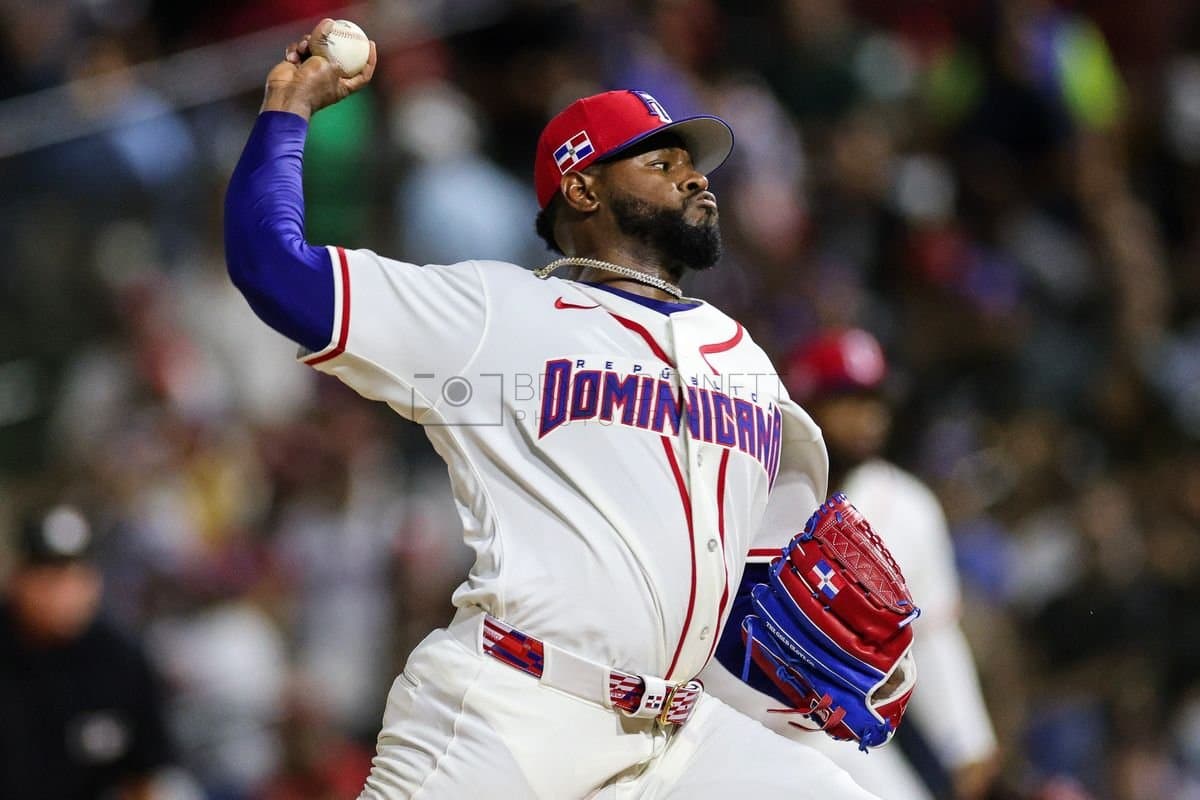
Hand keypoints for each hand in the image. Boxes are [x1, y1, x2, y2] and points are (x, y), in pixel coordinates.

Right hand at [260, 18, 375, 119]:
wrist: (286, 97)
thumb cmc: (311, 87)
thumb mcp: (326, 64)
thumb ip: (327, 43)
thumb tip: (328, 24)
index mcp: (343, 85)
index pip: (363, 74)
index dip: (370, 60)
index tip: (371, 44)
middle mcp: (329, 79)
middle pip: (336, 55)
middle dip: (332, 42)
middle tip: (332, 30)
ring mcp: (312, 72)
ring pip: (315, 48)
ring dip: (309, 44)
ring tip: (304, 47)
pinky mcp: (297, 66)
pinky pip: (299, 51)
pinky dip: (295, 51)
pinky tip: (292, 57)